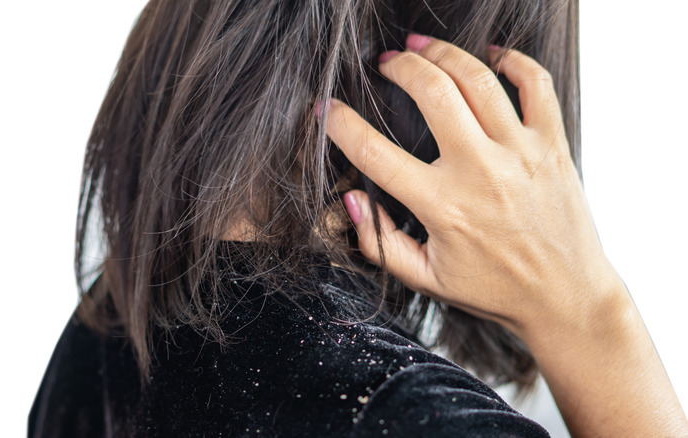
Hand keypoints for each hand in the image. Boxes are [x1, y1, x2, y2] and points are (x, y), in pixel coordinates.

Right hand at [324, 35, 622, 341]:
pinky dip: (513, 59)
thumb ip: (379, 243)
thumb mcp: (426, 279)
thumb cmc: (495, 291)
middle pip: (431, 91)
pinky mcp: (553, 145)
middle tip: (385, 63)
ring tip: (421, 46)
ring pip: (477, 78)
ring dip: (442, 52)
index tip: (326, 109)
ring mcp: (521, 153)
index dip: (340, 124)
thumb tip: (351, 200)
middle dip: (398, 66)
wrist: (567, 299)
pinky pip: (536, 84)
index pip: (374, 152)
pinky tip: (490, 55)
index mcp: (442, 207)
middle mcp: (480, 172)